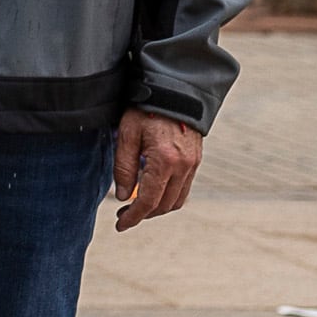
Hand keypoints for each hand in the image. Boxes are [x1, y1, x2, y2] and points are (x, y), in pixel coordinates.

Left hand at [112, 109, 204, 230]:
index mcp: (164, 161)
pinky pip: (184, 189)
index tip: (120, 225)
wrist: (175, 90)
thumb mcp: (126, 134)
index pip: (148, 201)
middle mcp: (183, 166)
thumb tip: (123, 197)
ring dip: (157, 209)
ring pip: (177, 200)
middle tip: (124, 216)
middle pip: (164, 205)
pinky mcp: (196, 161)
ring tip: (137, 207)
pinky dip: (169, 197)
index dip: (133, 217)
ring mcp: (193, 164)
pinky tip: (153, 192)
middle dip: (143, 215)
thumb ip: (123, 167)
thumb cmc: (145, 109)